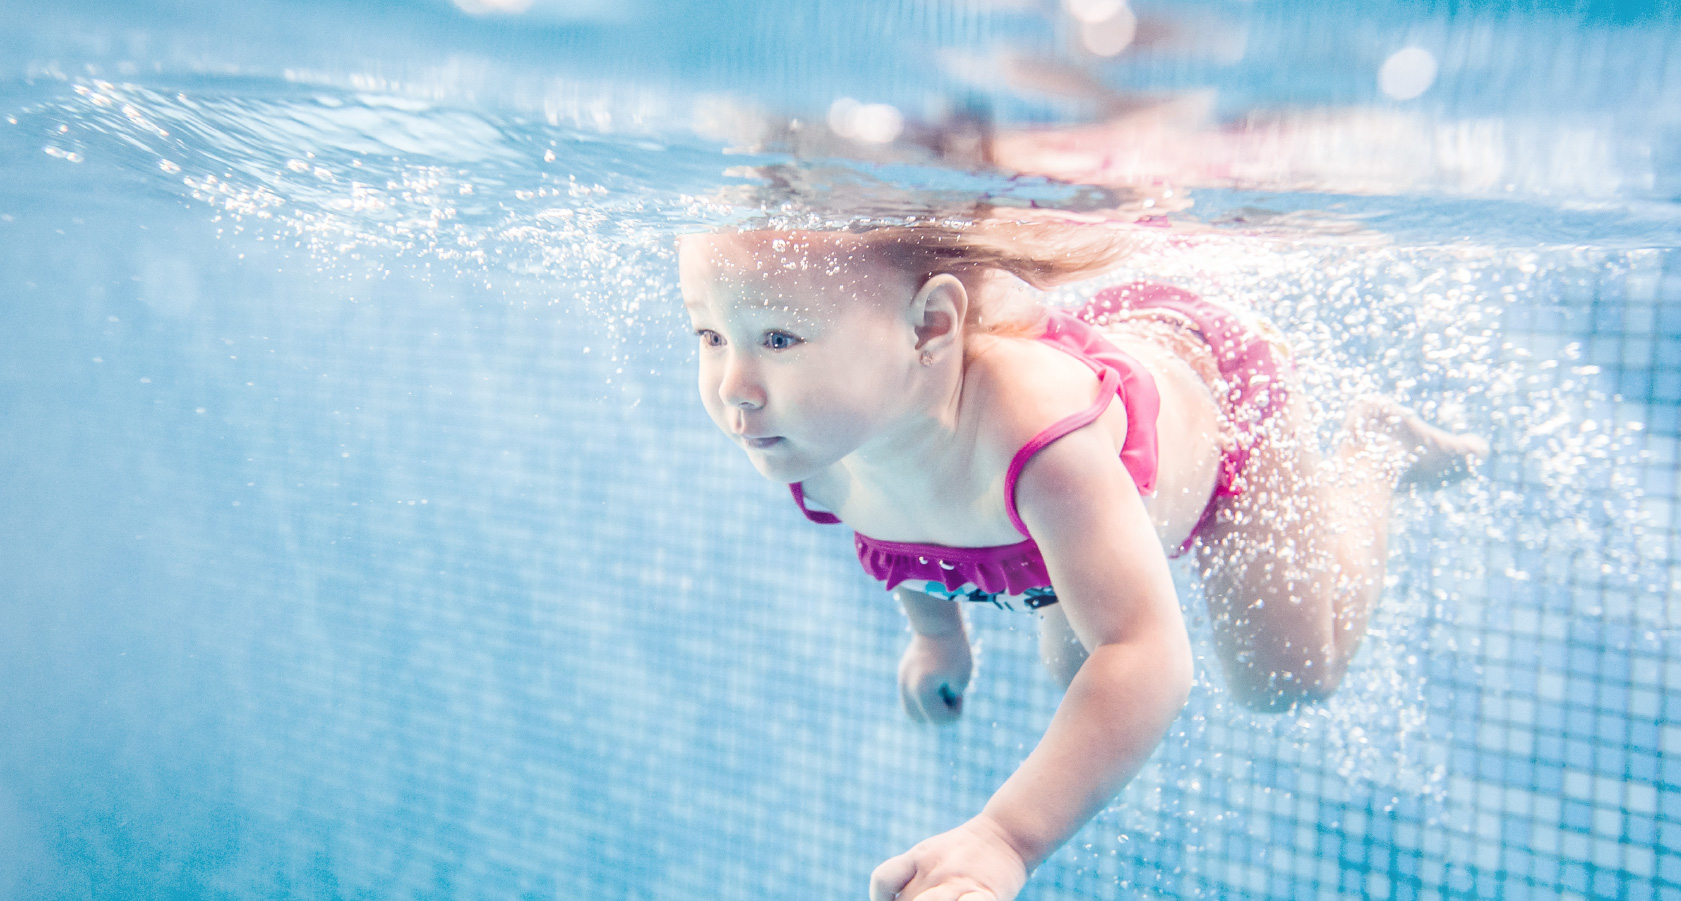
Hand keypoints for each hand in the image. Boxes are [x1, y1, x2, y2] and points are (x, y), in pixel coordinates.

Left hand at [869, 815, 1028, 900]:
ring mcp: (958, 882)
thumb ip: (912, 874)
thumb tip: (895, 898)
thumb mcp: (933, 853)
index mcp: (919, 858)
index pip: (884, 880)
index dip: (880, 899)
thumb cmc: (967, 851)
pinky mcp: (984, 893)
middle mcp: (934, 870)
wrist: (1008, 833)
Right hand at [898, 632, 971, 723]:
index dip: (954, 711)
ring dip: (927, 707)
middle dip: (937, 713)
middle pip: (919, 719)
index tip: (958, 691)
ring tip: (940, 688)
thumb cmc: (954, 651)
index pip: (938, 720)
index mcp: (922, 690)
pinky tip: (934, 680)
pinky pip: (909, 696)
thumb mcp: (962, 681)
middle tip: (948, 692)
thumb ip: (947, 703)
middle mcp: (907, 687)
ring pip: (911, 710)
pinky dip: (922, 696)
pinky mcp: (901, 673)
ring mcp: (901, 680)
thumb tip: (933, 709)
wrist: (938, 623)